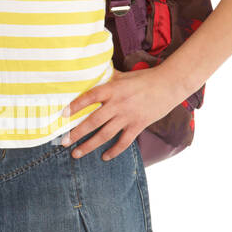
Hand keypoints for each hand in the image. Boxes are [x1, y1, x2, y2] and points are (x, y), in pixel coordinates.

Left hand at [64, 65, 183, 159]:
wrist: (169, 85)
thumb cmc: (145, 78)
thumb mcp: (123, 75)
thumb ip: (107, 78)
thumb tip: (91, 74)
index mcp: (113, 89)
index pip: (89, 97)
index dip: (75, 106)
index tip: (62, 114)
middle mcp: (118, 104)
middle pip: (93, 121)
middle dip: (76, 133)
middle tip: (63, 142)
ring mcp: (128, 116)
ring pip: (105, 135)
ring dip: (89, 146)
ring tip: (76, 153)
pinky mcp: (138, 125)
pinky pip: (123, 142)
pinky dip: (113, 151)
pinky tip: (104, 157)